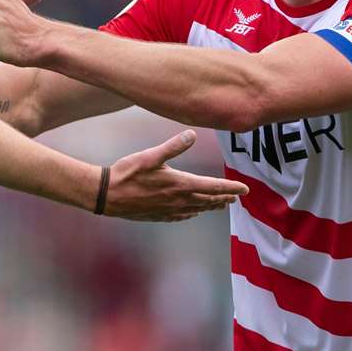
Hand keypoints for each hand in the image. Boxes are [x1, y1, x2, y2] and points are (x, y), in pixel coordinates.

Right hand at [102, 129, 247, 221]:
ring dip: (211, 206)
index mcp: (180, 184)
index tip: (245, 189)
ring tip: (220, 204)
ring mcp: (169, 210)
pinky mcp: (159, 215)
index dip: (231, 187)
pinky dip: (193, 213)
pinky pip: (182, 216)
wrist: (106, 196)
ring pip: (197, 209)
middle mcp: (178, 200)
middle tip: (237, 197)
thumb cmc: (127, 173)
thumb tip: (192, 134)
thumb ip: (172, 146)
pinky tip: (192, 212)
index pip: (213, 187)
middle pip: (208, 200)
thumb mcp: (150, 156)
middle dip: (224, 197)